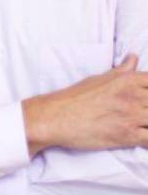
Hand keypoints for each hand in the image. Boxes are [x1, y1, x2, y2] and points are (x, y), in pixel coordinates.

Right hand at [23, 54, 147, 156]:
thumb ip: (122, 71)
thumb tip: (133, 57)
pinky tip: (142, 137)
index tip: (145, 99)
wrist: (55, 117)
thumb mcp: (99, 78)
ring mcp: (131, 116)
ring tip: (141, 124)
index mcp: (127, 80)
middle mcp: (133, 96)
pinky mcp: (127, 136)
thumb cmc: (75, 97)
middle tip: (141, 112)